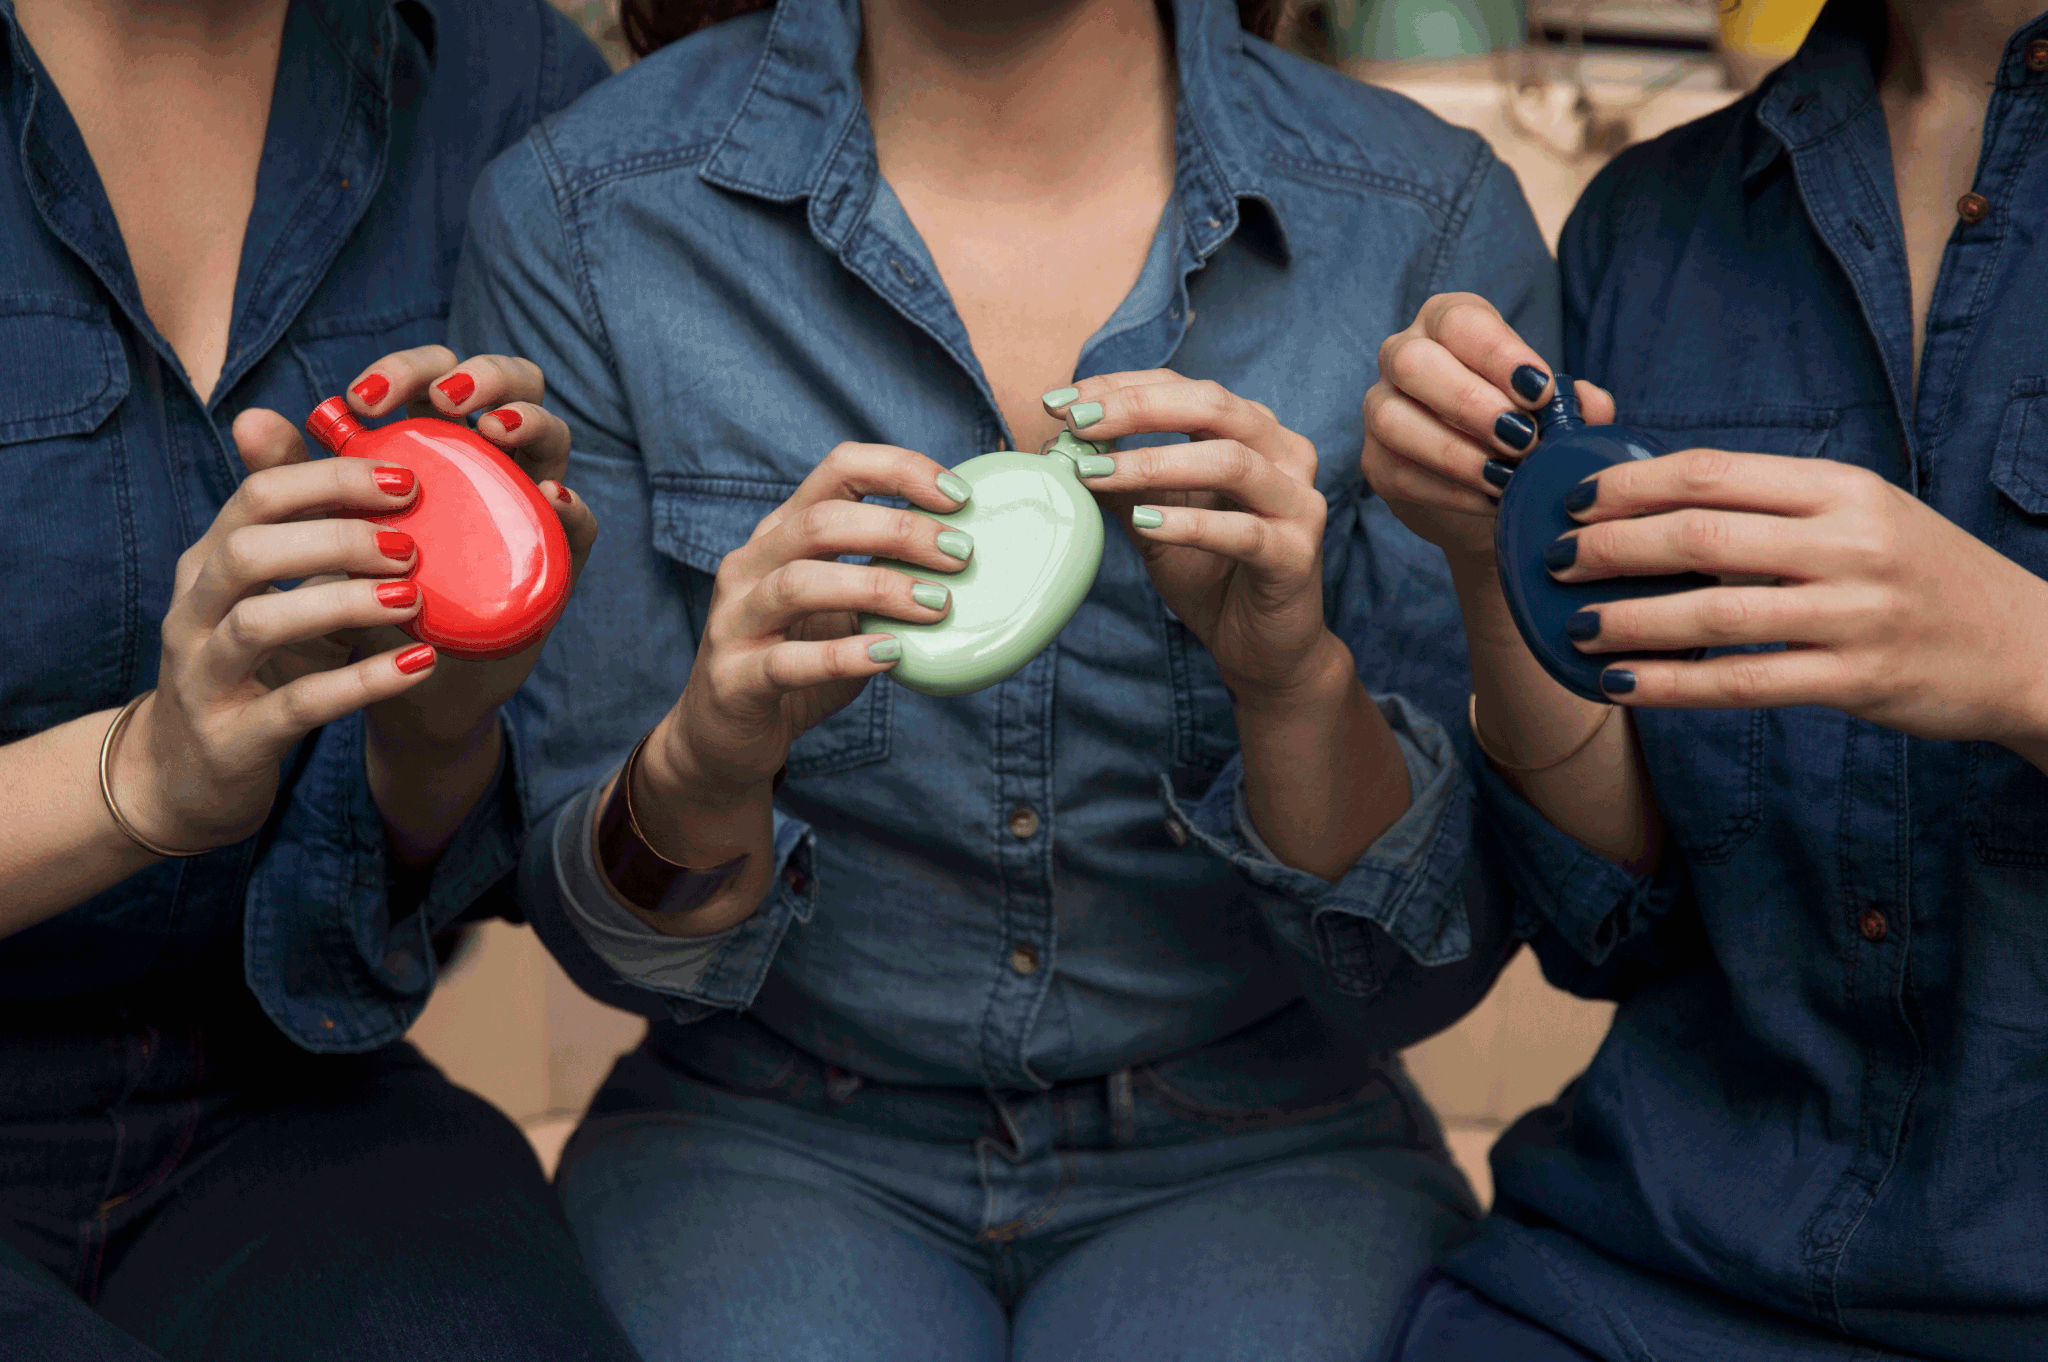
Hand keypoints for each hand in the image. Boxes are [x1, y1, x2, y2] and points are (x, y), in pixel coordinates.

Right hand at [118, 453, 439, 851]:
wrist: (185, 777)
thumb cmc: (249, 666)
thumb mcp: (271, 592)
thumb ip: (305, 526)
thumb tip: (355, 449)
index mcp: (207, 563)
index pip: (258, 496)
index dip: (331, 479)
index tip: (406, 479)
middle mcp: (194, 612)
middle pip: (249, 550)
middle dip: (335, 537)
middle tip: (411, 545)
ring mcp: (205, 676)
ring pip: (260, 624)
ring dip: (343, 604)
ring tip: (412, 599)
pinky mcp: (232, 739)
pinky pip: (297, 704)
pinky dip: (362, 683)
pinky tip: (418, 665)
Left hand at [232, 346, 598, 749]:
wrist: (397, 681)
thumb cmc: (366, 592)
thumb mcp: (329, 531)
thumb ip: (294, 477)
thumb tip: (247, 420)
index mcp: (440, 443)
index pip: (439, 376)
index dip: (408, 369)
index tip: (363, 400)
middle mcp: (491, 464)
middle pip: (513, 387)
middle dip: (485, 375)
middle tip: (444, 401)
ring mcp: (527, 508)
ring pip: (553, 439)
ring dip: (531, 422)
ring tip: (493, 430)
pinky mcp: (553, 562)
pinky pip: (580, 525)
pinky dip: (572, 506)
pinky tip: (549, 497)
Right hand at [643, 443, 970, 827]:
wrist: (724, 737)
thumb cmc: (797, 660)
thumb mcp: (843, 610)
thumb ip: (884, 580)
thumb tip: (969, 561)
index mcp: (781, 533)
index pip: (838, 469)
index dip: (901, 471)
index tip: (958, 497)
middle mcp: (750, 564)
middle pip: (822, 521)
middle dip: (899, 529)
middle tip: (960, 553)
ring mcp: (735, 620)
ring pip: (800, 583)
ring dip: (879, 587)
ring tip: (938, 604)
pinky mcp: (734, 678)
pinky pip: (789, 661)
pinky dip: (845, 655)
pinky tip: (892, 655)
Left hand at [1043, 372, 1338, 702]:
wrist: (1261, 648)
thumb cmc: (1210, 575)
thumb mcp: (1154, 520)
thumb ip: (1121, 481)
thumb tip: (1063, 445)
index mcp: (1253, 433)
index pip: (1185, 389)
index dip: (1122, 388)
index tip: (1061, 401)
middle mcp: (1284, 455)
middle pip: (1213, 407)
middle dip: (1137, 408)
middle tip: (1078, 422)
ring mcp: (1298, 503)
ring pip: (1229, 462)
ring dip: (1154, 463)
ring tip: (1096, 473)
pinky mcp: (1297, 555)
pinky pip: (1241, 531)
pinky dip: (1188, 524)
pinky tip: (1143, 522)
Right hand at [1362, 292, 1613, 565]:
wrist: (1488, 489)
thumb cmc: (1522, 427)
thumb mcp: (1553, 409)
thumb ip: (1576, 404)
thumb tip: (1590, 403)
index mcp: (1448, 323)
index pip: (1460, 322)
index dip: (1499, 354)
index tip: (1541, 391)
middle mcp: (1403, 354)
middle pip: (1412, 362)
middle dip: (1468, 402)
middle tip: (1522, 438)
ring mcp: (1381, 407)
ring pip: (1392, 419)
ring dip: (1454, 452)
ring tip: (1506, 476)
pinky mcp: (1375, 460)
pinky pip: (1398, 472)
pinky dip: (1449, 491)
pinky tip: (1490, 500)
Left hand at [1551, 448, 2047, 748]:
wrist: (2026, 647)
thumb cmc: (1922, 575)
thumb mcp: (1863, 515)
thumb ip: (1776, 506)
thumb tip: (1658, 502)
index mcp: (1843, 488)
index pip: (1714, 472)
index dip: (1631, 485)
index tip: (1573, 501)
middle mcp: (1849, 542)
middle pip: (1701, 532)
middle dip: (1611, 546)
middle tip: (1553, 560)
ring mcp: (1855, 612)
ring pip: (1714, 609)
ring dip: (1628, 619)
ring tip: (1575, 626)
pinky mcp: (1856, 679)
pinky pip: (1743, 682)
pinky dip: (1672, 683)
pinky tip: (1622, 685)